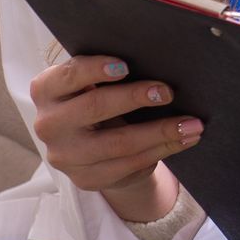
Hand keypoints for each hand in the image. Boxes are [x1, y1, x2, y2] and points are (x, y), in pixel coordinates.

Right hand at [28, 55, 201, 212]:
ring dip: (161, 131)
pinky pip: (130, 164)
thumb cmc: (98, 102)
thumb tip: (157, 60)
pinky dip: (163, 149)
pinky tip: (185, 139)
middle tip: (168, 92)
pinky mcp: (87, 179)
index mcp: (46, 90)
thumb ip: (109, 74)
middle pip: (94, 108)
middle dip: (135, 98)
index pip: (67, 76)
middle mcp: (48, 124)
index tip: (125, 66)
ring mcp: (65, 156)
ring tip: (193, 123)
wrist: (91, 150)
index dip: (95, 69)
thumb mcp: (93, 85)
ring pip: (119, 143)